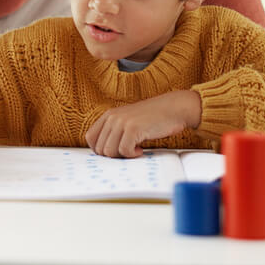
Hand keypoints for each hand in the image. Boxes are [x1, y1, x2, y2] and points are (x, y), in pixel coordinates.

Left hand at [85, 90, 200, 157]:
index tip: (116, 152)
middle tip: (129, 151)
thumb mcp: (128, 121)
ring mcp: (121, 122)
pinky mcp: (133, 128)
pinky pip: (124, 151)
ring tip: (135, 149)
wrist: (174, 108)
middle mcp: (112, 117)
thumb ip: (115, 132)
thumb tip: (104, 153)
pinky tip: (141, 150)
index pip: (91, 138)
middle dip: (114, 155)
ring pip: (110, 152)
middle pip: (100, 149)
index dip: (101, 150)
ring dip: (123, 156)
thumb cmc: (153, 118)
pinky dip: (132, 155)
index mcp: (109, 115)